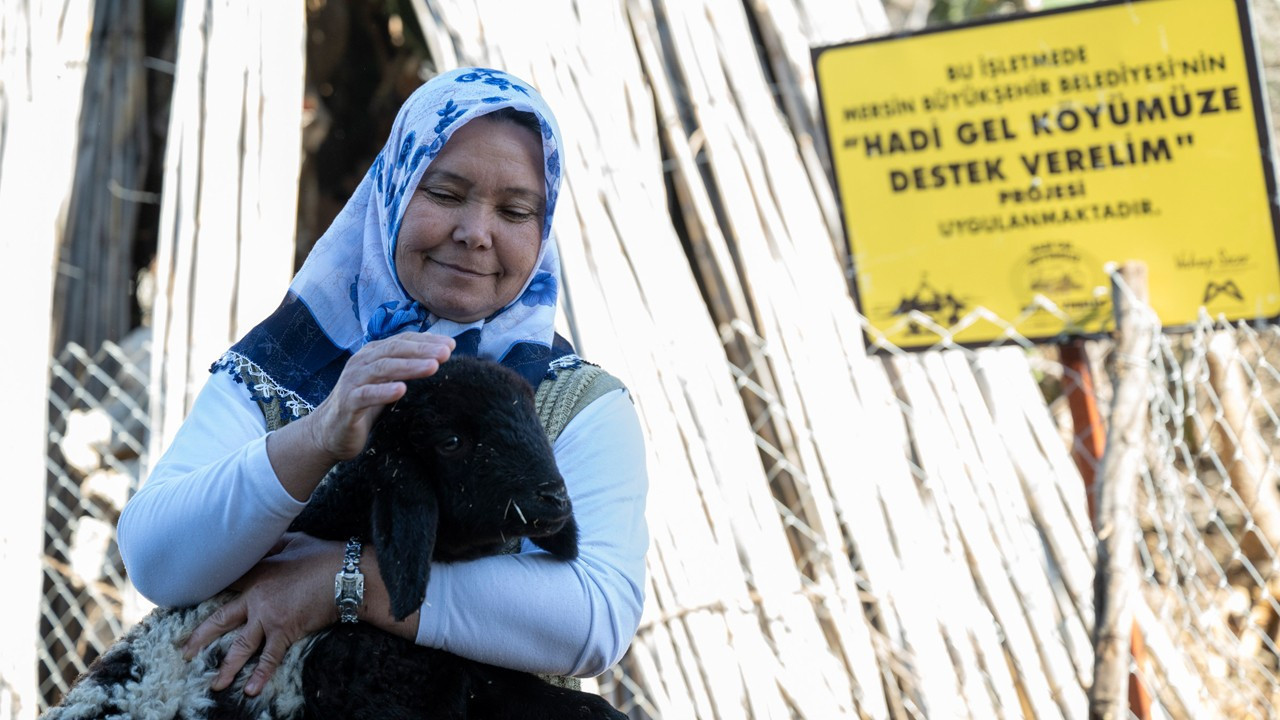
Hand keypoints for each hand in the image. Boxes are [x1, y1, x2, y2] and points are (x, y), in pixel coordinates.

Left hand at [181, 534, 341, 696]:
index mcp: (258, 572)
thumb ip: (275, 543)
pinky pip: (270, 657)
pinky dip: (260, 675)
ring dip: (226, 667)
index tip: (197, 598)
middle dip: (200, 637)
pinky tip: (250, 691)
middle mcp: (256, 597)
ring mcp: (269, 616)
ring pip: (240, 646)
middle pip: (220, 619)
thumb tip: (266, 539)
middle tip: (185, 651)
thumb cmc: (324, 555)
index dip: (211, 589)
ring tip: (215, 684)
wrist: (347, 574)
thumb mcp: (295, 540)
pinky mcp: (285, 631)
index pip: (226, 583)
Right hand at [307, 333, 454, 462]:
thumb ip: (405, 366)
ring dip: (409, 367)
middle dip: (422, 350)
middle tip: (446, 353)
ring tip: (433, 367)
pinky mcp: (348, 402)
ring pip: (383, 368)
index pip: (402, 341)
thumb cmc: (365, 403)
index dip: (426, 341)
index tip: (452, 345)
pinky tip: (401, 390)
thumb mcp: (387, 381)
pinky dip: (384, 391)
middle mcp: (362, 362)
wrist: (331, 431)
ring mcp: (353, 381)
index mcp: (373, 354)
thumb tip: (437, 352)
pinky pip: (366, 394)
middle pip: (395, 350)